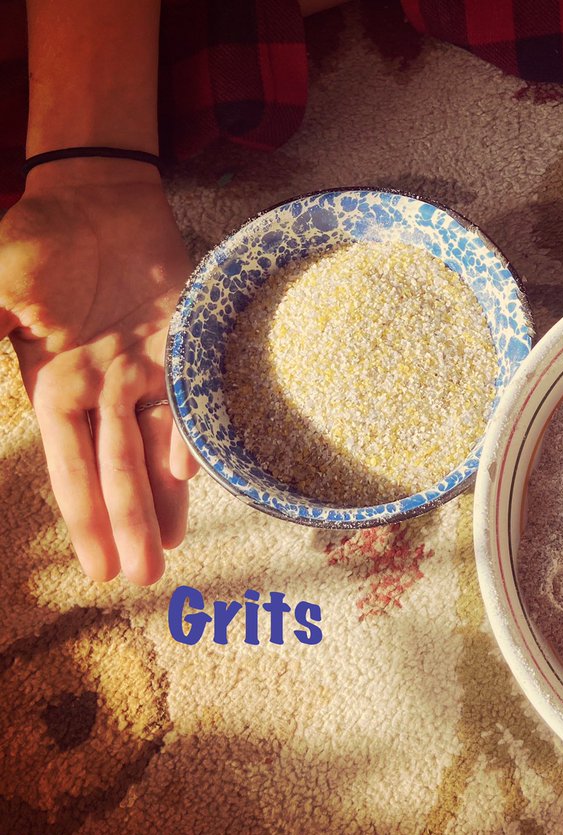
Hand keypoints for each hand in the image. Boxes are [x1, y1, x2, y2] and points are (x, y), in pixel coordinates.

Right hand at [0, 161, 199, 584]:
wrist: (100, 200)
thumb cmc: (38, 239)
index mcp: (55, 387)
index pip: (70, 467)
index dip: (83, 517)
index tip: (95, 568)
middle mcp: (103, 391)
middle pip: (118, 470)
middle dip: (128, 524)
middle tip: (144, 578)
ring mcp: (145, 373)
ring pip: (155, 448)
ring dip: (164, 499)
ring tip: (172, 551)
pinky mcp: (183, 349)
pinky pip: (190, 400)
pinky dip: (193, 433)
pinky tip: (196, 471)